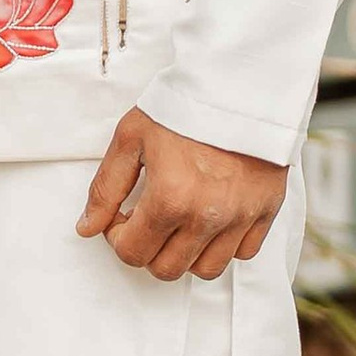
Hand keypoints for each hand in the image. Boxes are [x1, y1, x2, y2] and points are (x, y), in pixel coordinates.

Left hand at [78, 106, 286, 280]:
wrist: (239, 85)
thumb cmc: (182, 106)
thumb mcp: (131, 138)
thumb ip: (105, 188)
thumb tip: (87, 228)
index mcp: (170, 198)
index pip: (133, 253)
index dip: (118, 238)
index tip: (122, 217)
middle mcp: (207, 216)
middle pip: (166, 269)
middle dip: (148, 250)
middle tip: (146, 220)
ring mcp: (241, 217)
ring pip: (206, 269)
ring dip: (185, 254)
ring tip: (178, 223)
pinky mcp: (267, 211)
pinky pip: (242, 252)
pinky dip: (222, 245)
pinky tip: (209, 219)